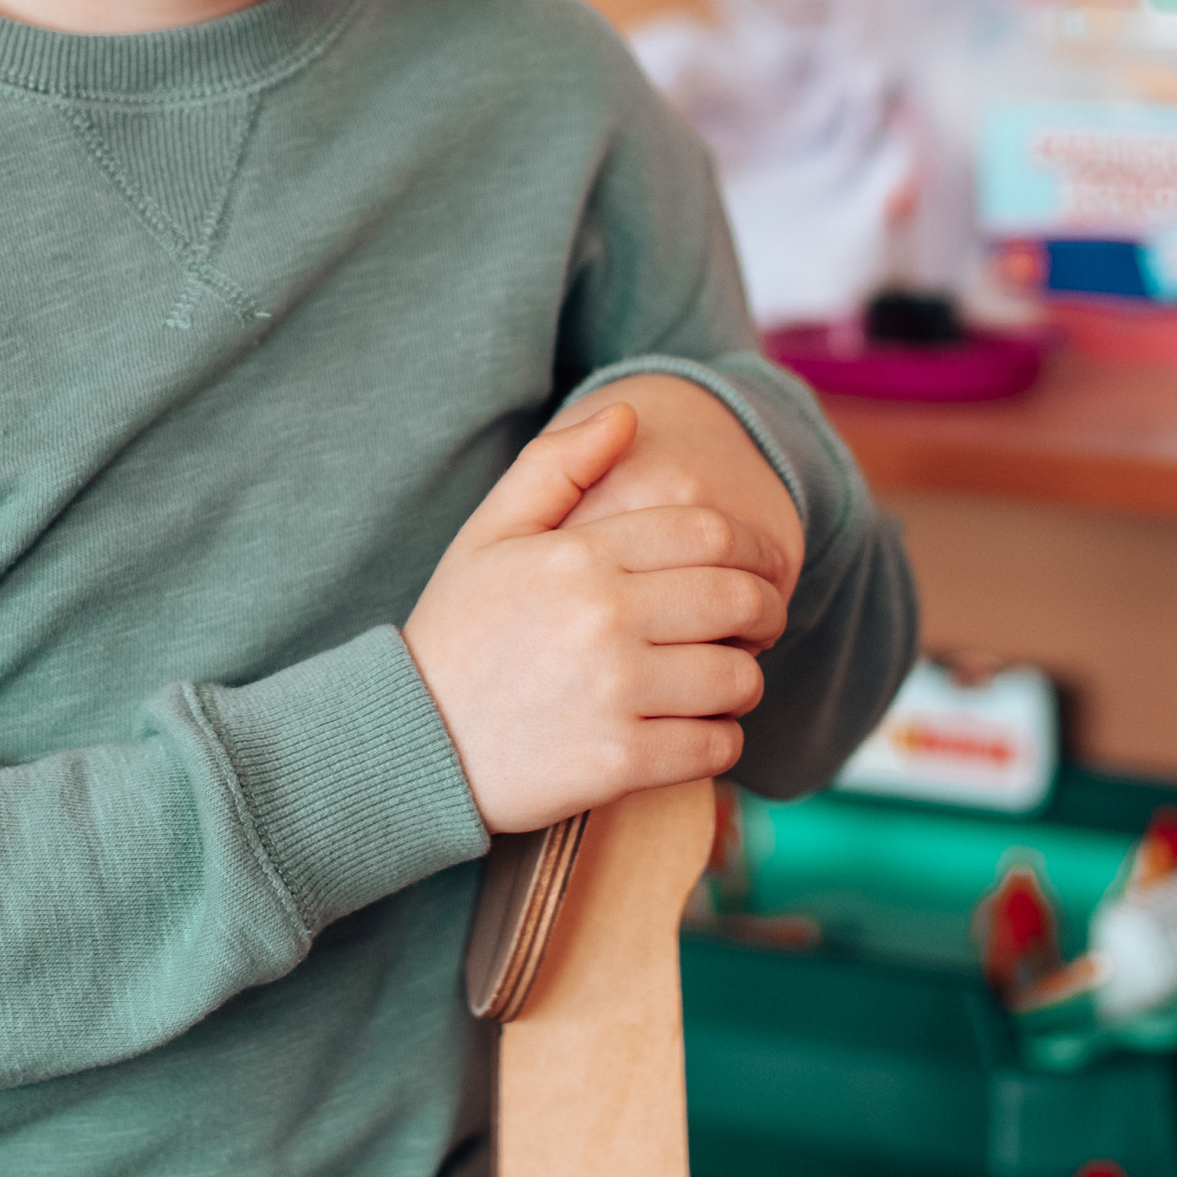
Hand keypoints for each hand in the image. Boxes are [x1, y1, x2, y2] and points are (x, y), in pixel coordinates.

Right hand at [403, 395, 786, 834]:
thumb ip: (556, 466)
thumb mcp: (488, 535)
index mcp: (579, 557)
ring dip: (743, 680)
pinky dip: (719, 741)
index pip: (708, 534)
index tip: (761, 570)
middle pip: (738, 601)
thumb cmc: (457, 633)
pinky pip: (715, 747)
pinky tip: (695, 731)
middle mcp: (603, 618)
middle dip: (767, 612)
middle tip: (761, 626)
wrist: (409, 743)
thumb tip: (629, 415)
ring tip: (722, 682)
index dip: (755, 550)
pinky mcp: (618, 761)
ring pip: (737, 678)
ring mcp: (613, 692)